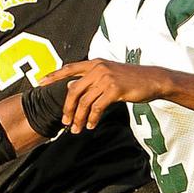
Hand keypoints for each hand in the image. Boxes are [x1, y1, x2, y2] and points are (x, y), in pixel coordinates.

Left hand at [39, 59, 171, 133]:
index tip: (40, 83)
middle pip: (73, 90)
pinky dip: (92, 119)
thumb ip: (92, 79)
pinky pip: (97, 107)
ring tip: (78, 129)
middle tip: (65, 122)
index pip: (69, 68)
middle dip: (67, 109)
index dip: (53, 76)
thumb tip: (73, 88)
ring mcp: (106, 78)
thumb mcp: (110, 74)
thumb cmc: (132, 79)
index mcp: (94, 64)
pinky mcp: (114, 90)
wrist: (153, 80)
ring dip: (79, 118)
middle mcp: (97, 69)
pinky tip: (91, 125)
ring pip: (84, 102)